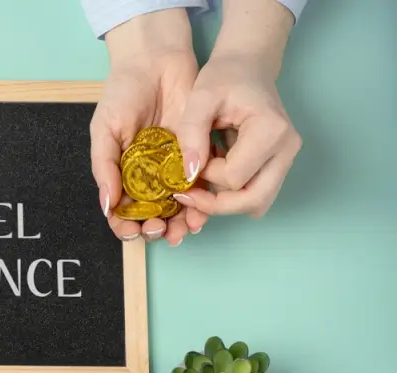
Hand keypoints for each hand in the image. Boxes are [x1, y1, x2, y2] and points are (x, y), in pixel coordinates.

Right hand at [90, 9, 208, 245]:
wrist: (156, 61)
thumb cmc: (123, 93)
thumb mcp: (105, 129)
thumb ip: (105, 167)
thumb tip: (107, 206)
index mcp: (121, 173)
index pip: (121, 210)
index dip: (126, 226)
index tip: (133, 230)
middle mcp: (146, 176)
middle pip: (151, 214)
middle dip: (155, 228)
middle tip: (160, 228)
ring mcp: (172, 168)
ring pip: (177, 207)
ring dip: (179, 223)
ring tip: (182, 229)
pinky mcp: (196, 157)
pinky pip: (200, 187)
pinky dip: (201, 204)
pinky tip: (200, 214)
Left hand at [172, 0, 302, 217]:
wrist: (247, 66)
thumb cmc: (224, 77)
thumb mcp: (200, 98)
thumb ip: (191, 133)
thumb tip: (189, 175)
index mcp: (270, 130)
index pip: (235, 178)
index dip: (207, 175)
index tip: (192, 156)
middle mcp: (286, 149)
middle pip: (254, 200)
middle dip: (217, 204)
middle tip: (188, 194)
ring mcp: (286, 158)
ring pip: (257, 203)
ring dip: (226, 203)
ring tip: (199, 186)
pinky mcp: (279, 164)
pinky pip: (257, 195)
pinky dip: (233, 196)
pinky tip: (212, 179)